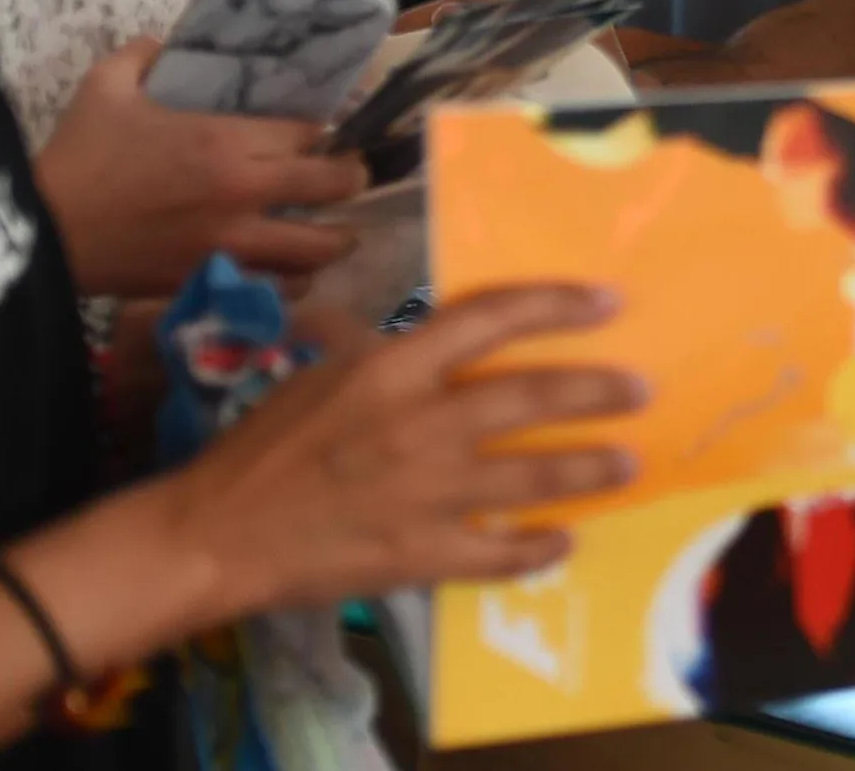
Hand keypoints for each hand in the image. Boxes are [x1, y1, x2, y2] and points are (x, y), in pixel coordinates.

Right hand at [31, 40, 367, 298]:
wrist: (44, 232)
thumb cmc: (78, 157)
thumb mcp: (105, 87)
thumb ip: (143, 55)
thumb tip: (166, 42)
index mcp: (227, 140)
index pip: (312, 133)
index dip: (323, 132)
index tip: (322, 135)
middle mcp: (245, 192)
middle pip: (338, 184)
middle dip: (351, 176)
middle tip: (345, 176)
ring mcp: (235, 243)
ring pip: (323, 246)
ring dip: (337, 235)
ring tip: (334, 229)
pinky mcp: (218, 281)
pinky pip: (283, 287)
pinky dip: (297, 278)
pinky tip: (292, 268)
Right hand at [155, 282, 642, 614]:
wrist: (213, 534)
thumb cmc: (261, 449)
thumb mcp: (315, 375)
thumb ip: (371, 347)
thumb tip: (401, 323)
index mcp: (391, 370)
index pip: (490, 320)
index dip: (556, 305)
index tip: (608, 301)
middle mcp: (419, 425)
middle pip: (530, 398)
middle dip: (596, 391)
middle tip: (641, 387)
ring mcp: (425, 493)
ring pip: (532, 477)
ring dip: (589, 469)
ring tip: (629, 462)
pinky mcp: (420, 553)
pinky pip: (498, 553)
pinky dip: (537, 550)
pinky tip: (564, 542)